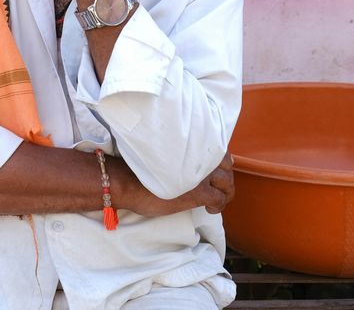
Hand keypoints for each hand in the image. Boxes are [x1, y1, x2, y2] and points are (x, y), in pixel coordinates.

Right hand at [114, 153, 235, 217]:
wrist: (127, 182)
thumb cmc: (139, 168)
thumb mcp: (164, 155)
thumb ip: (180, 153)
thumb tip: (192, 156)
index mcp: (191, 145)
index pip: (219, 150)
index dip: (221, 162)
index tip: (218, 170)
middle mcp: (199, 157)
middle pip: (226, 166)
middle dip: (225, 178)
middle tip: (218, 188)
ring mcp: (200, 175)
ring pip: (226, 183)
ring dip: (224, 193)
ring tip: (216, 200)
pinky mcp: (198, 193)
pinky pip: (219, 199)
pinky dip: (218, 206)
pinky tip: (210, 209)